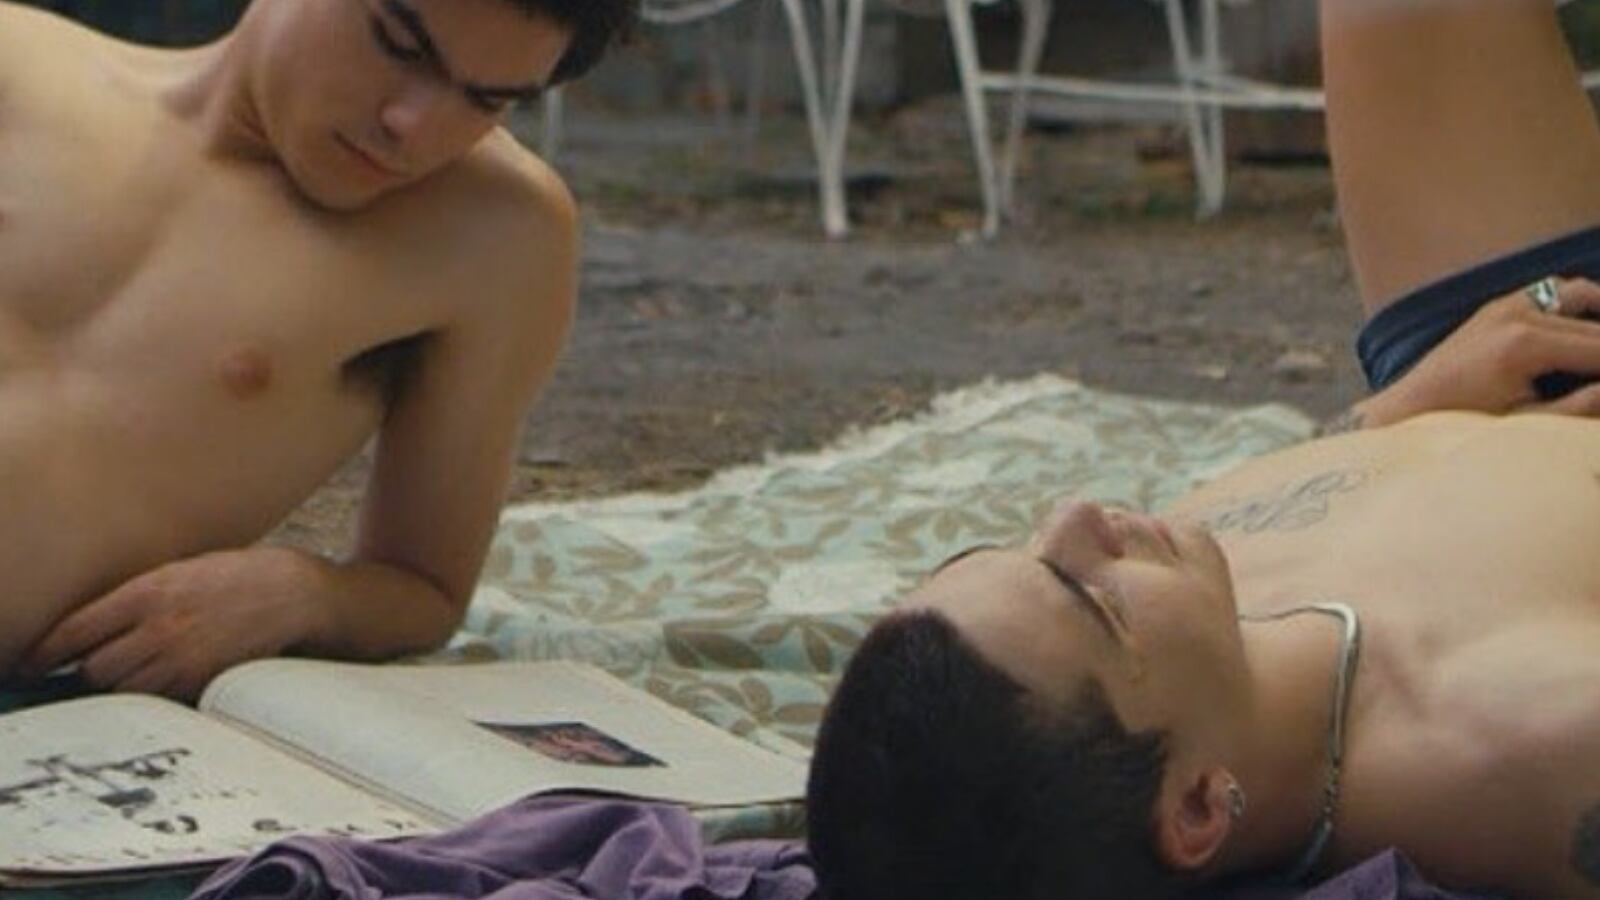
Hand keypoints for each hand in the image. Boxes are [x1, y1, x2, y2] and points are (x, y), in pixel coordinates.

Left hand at [18, 547, 322, 701]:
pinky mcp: (205, 682)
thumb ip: (136, 598)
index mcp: (147, 592)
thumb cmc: (237, 577)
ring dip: (122, 688)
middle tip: (92, 672)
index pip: (74, 632)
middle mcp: (159, 628)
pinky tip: (165, 682)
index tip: (26, 667)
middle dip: (90, 674)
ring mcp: (183, 659)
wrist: (295, 593)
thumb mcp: (179, 571)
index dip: (42, 655)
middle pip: (94, 670)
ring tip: (135, 677)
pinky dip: (155, 697)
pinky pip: (161, 701)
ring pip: (125, 692)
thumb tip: (93, 630)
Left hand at [1363, 276, 1599, 425]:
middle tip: (1599, 379)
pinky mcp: (1497, 307)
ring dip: (1599, 316)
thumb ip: (1579, 408)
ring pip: (1580, 294)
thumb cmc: (1463, 423)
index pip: (1599, 349)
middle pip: (1594, 326)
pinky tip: (1590, 325)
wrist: (1409, 409)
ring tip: (1599, 351)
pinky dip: (1578, 303)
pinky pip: (1551, 292)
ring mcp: (1505, 306)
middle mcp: (1517, 315)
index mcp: (1525, 344)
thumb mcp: (1526, 423)